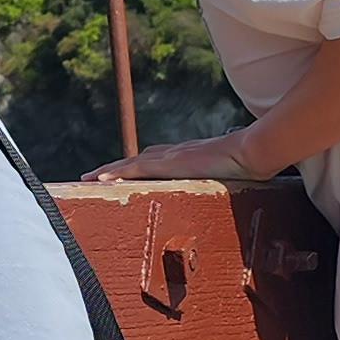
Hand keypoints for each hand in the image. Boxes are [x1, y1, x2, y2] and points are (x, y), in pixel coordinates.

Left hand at [86, 135, 253, 183]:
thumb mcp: (230, 177)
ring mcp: (170, 157)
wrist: (253, 152)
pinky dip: (118, 173)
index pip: (153, 160)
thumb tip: (235, 188)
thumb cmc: (248, 164)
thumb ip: (224, 180)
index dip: (134, 166)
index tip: (119, 173)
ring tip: (87, 179)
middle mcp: (173, 154)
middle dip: (113, 168)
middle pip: (135, 160)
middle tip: (90, 177)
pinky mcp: (169, 163)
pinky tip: (101, 179)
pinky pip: (136, 169)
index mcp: (186, 157)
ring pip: (130, 164)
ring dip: (108, 171)